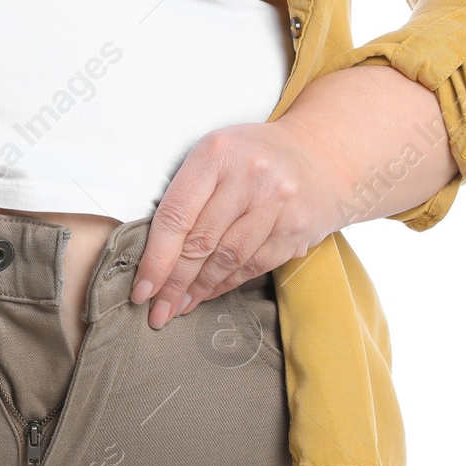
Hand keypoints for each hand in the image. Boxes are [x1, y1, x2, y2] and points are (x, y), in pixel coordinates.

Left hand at [131, 65, 455, 327]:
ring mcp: (278, 204)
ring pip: (228, 259)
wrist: (324, 155)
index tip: (141, 290)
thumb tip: (154, 256)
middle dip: (173, 284)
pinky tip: (209, 294)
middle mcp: (249, 177)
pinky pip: (254, 266)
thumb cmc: (253, 157)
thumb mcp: (215, 155)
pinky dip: (227, 284)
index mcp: (216, 153)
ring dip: (199, 289)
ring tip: (179, 307)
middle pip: (200, 243)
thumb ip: (186, 195)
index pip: (176, 216)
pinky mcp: (297, 228)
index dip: (155, 260)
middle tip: (157, 311)